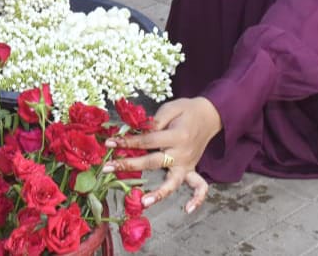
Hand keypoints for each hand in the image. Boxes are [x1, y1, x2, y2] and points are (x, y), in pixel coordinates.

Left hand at [104, 98, 221, 213]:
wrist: (209, 115)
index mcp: (177, 136)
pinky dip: (197, 199)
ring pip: (173, 182)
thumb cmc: (186, 110)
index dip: (127, 142)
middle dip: (129, 165)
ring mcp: (188, 164)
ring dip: (159, 193)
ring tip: (144, 202)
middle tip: (108, 167)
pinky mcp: (191, 169)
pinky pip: (199, 187)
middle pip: (153, 162)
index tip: (109, 143)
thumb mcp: (170, 108)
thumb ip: (154, 121)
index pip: (147, 141)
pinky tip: (188, 209)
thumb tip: (137, 131)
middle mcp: (182, 153)